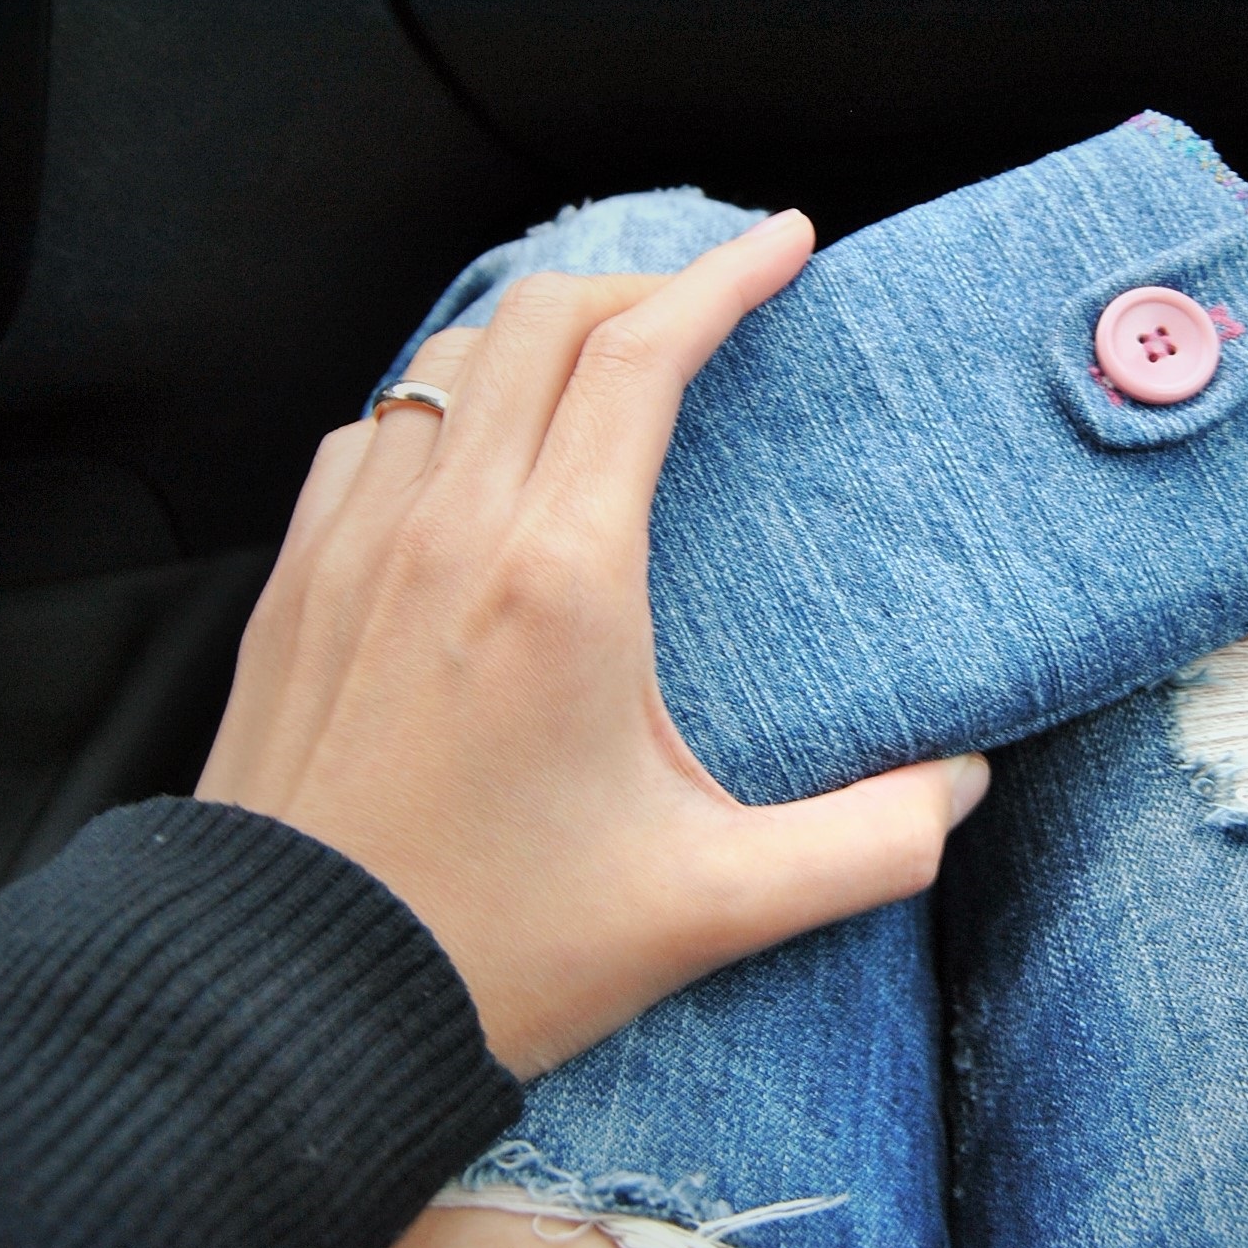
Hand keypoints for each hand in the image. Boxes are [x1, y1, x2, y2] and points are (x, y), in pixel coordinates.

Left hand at [198, 211, 987, 1077]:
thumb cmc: (490, 952)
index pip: (642, 357)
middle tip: (712, 305)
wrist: (283, 1002)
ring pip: (448, 362)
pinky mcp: (295, 586)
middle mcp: (447, 531)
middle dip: (642, 286)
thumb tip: (963, 786)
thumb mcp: (714, 906)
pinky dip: (439, 403)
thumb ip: (871, 843)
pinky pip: (370, 432)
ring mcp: (354, 548)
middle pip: (544, 322)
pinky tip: (470, 451)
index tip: (782, 245)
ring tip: (602, 365)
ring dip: (536, 337)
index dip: (723, 279)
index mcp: (558, 578)